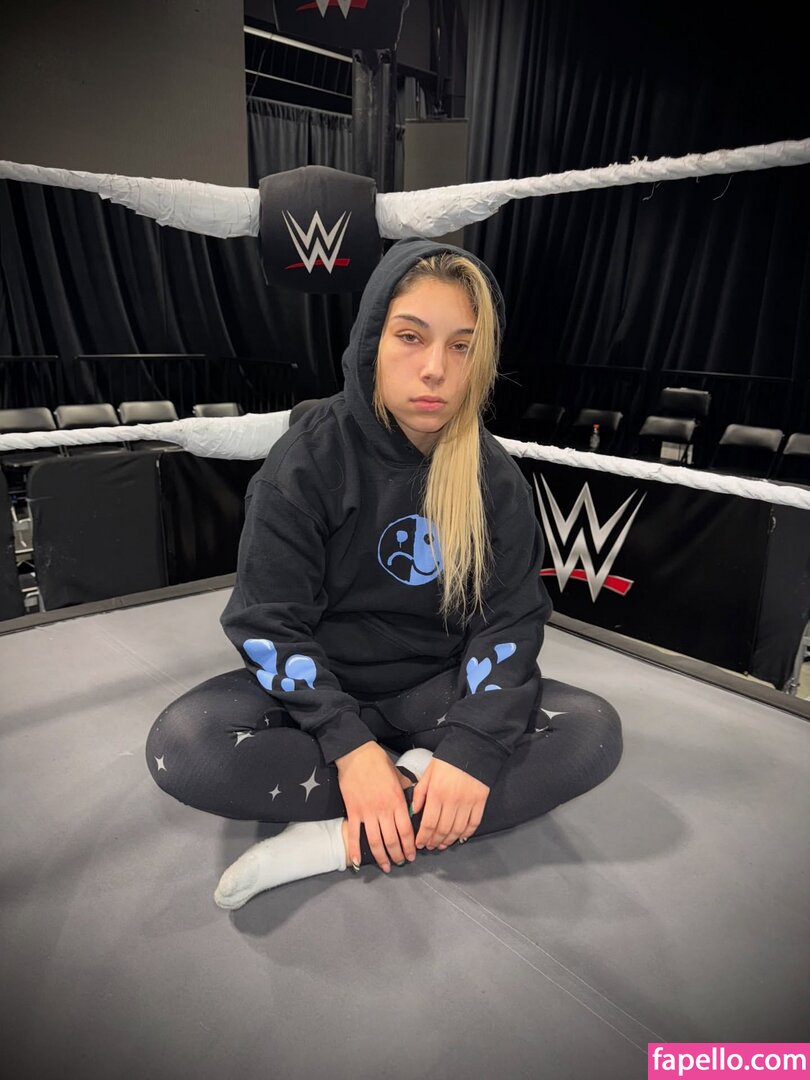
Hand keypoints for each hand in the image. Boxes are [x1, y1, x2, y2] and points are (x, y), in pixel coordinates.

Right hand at [335, 742, 415, 872]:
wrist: (356, 754)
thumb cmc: (379, 762)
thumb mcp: (398, 774)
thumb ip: (407, 789)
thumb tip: (415, 799)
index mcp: (397, 801)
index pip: (406, 830)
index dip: (410, 846)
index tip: (412, 855)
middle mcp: (384, 810)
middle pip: (392, 839)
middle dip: (398, 855)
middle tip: (401, 863)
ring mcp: (367, 812)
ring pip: (375, 841)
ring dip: (381, 857)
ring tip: (386, 866)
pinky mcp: (353, 811)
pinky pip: (354, 834)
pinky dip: (355, 849)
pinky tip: (357, 861)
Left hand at [410, 759, 489, 850]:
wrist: (472, 749)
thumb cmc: (448, 760)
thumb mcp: (428, 772)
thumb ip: (420, 792)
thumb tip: (414, 810)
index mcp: (437, 793)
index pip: (429, 823)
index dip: (423, 837)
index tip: (419, 843)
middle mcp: (452, 801)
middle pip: (442, 830)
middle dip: (434, 841)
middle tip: (430, 846)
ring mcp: (468, 803)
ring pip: (457, 830)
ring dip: (448, 841)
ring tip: (442, 844)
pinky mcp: (480, 802)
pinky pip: (473, 824)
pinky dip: (466, 834)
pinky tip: (459, 837)